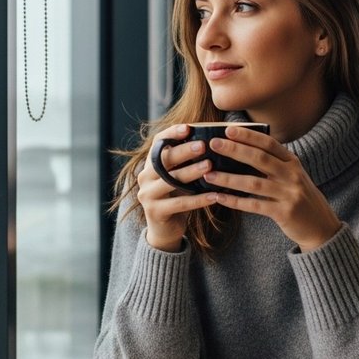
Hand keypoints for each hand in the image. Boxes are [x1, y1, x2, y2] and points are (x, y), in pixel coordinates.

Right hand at [137, 124, 219, 251]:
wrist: (164, 230)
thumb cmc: (177, 198)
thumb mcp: (179, 178)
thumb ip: (187, 163)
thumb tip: (212, 143)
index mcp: (150, 165)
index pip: (158, 143)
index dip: (172, 133)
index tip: (189, 128)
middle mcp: (144, 177)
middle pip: (164, 160)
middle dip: (184, 151)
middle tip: (203, 145)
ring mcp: (147, 195)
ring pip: (171, 180)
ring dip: (191, 172)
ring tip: (209, 165)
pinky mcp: (155, 211)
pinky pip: (180, 203)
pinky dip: (198, 199)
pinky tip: (214, 196)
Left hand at [204, 126, 340, 251]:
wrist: (321, 227)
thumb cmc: (300, 198)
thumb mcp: (292, 176)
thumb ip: (273, 164)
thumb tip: (240, 151)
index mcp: (293, 162)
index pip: (269, 144)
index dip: (249, 136)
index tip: (228, 129)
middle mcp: (292, 175)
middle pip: (260, 159)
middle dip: (235, 150)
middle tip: (213, 144)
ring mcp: (289, 194)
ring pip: (253, 183)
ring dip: (228, 178)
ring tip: (208, 175)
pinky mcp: (284, 213)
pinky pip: (254, 205)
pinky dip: (234, 201)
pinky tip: (219, 197)